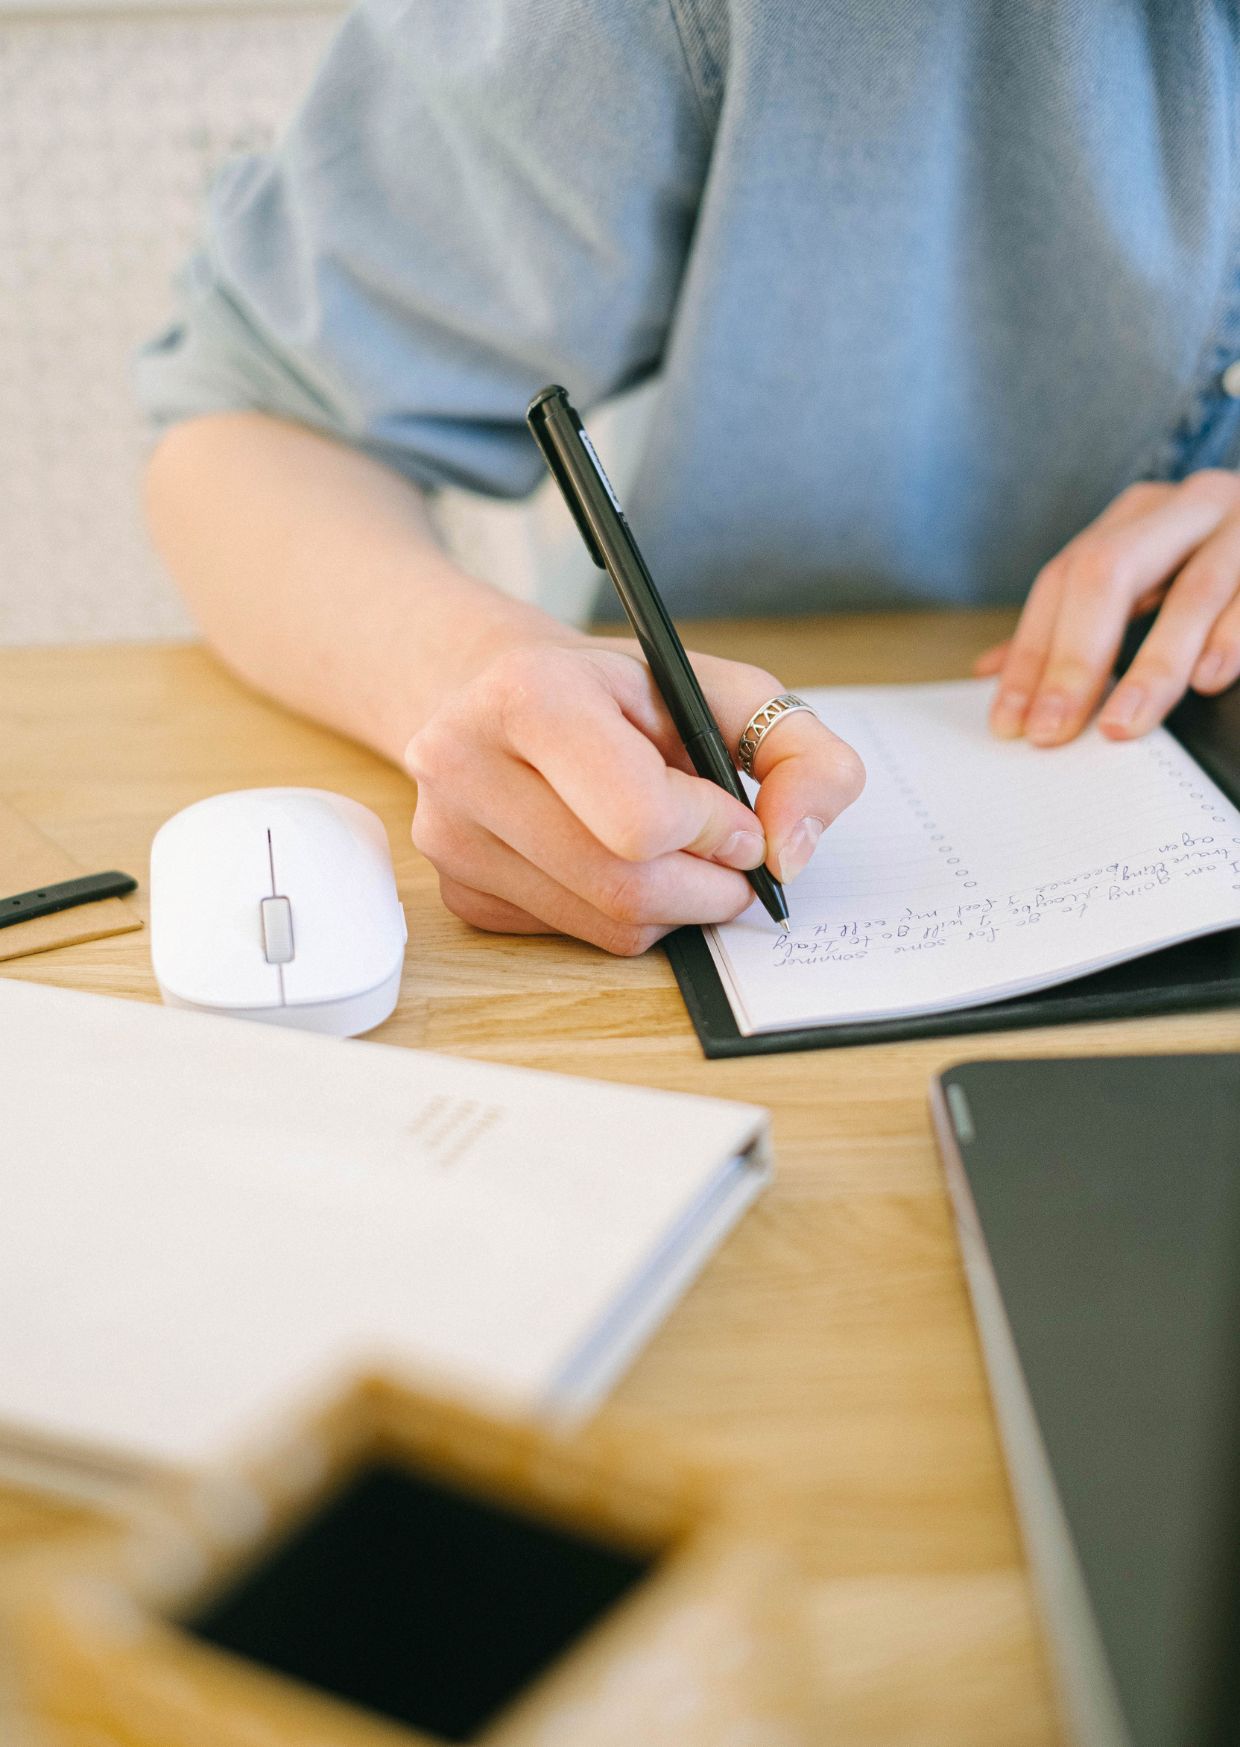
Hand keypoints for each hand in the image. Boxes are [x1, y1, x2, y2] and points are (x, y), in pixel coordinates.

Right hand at [404, 638, 864, 954]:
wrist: (504, 695)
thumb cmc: (622, 695)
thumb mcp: (725, 691)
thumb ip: (800, 754)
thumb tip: (790, 855)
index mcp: (528, 693)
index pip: (642, 819)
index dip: (714, 830)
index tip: (734, 814)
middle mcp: (465, 763)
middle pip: (626, 887)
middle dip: (708, 884)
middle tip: (730, 855)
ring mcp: (451, 835)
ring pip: (607, 925)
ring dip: (675, 906)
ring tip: (679, 852)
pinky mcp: (459, 891)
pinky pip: (576, 938)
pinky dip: (626, 916)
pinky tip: (618, 860)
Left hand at [976, 470, 1239, 744]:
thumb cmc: (1225, 568)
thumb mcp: (1148, 583)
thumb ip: (1078, 624)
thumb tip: (990, 673)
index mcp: (1138, 516)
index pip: (1063, 581)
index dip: (1032, 654)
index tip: (1013, 724)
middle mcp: (1187, 506)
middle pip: (1110, 573)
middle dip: (1076, 660)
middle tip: (1053, 731)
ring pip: (1193, 590)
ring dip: (1153, 666)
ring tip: (1122, 724)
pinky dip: (1235, 638)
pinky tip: (1211, 681)